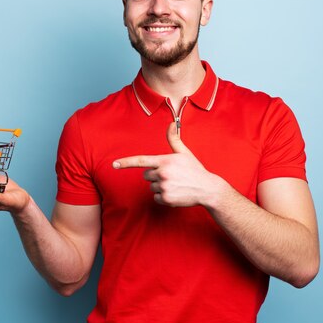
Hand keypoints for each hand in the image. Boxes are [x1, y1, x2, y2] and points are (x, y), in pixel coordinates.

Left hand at [113, 122, 228, 207]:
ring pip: (151, 187)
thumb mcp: (184, 153)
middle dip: (155, 175)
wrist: (207, 189)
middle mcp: (162, 174)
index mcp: (165, 161)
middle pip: (146, 175)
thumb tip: (172, 123)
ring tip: (175, 184)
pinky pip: (156, 198)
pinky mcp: (166, 199)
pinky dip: (163, 197)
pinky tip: (175, 193)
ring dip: (160, 187)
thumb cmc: (194, 169)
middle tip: (171, 176)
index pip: (141, 160)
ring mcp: (164, 187)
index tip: (114, 164)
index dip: (126, 162)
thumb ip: (174, 139)